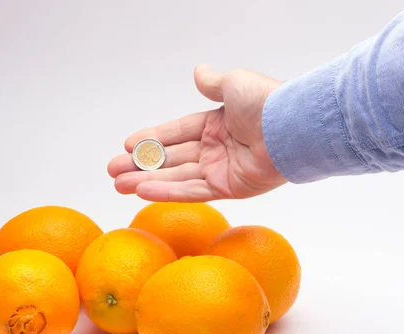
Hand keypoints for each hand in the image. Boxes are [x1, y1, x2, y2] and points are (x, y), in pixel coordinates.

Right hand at [107, 64, 287, 201]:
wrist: (290, 127)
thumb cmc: (264, 102)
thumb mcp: (233, 84)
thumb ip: (213, 83)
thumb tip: (199, 72)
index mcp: (216, 123)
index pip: (177, 132)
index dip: (152, 138)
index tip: (127, 144)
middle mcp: (217, 148)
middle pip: (171, 158)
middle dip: (141, 164)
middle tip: (113, 170)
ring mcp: (222, 170)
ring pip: (176, 177)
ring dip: (146, 181)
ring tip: (118, 184)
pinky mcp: (229, 188)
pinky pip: (192, 190)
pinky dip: (167, 191)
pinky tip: (143, 190)